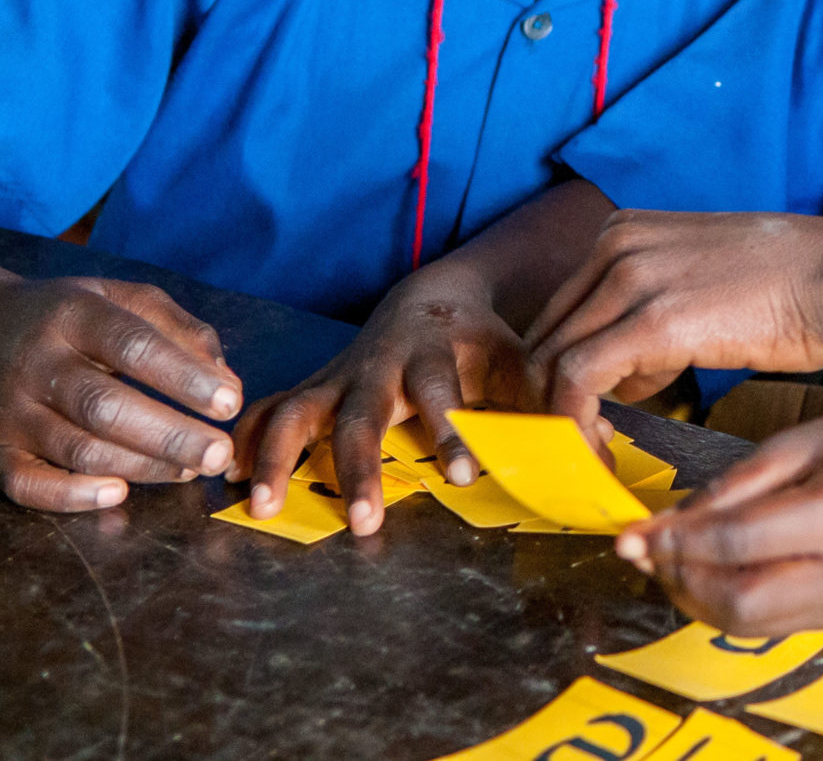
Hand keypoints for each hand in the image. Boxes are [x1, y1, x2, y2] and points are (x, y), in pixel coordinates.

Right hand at [0, 275, 241, 510]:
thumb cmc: (67, 317)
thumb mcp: (121, 297)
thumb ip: (180, 330)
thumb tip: (227, 382)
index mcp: (75, 315)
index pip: (134, 346)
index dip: (185, 377)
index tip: (230, 403)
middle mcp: (36, 363)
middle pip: (105, 407)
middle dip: (170, 435)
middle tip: (219, 454)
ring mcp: (9, 410)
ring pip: (77, 449)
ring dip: (140, 466)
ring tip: (189, 471)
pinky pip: (26, 484)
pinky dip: (70, 496)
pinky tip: (116, 494)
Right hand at [233, 263, 526, 534]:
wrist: (434, 299)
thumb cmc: (483, 343)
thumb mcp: (523, 363)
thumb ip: (554, 406)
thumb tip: (599, 453)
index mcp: (437, 354)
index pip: (443, 393)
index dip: (452, 431)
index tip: (464, 475)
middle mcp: (380, 365)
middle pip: (362, 416)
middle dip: (359, 469)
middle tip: (362, 522)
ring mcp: (338, 376)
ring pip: (298, 413)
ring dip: (280, 459)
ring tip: (264, 508)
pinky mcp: (311, 388)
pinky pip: (267, 412)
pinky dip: (245, 442)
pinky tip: (224, 477)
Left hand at [523, 210, 822, 431]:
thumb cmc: (792, 287)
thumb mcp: (701, 284)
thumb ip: (653, 317)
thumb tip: (624, 375)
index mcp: (623, 232)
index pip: (560, 312)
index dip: (560, 374)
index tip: (584, 416)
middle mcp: (615, 246)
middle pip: (544, 336)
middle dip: (552, 402)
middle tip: (582, 446)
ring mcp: (630, 278)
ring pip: (550, 361)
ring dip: (563, 422)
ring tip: (596, 456)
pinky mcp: (652, 320)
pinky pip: (579, 381)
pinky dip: (578, 425)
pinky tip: (605, 452)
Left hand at [617, 406, 822, 633]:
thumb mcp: (799, 442)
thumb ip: (733, 486)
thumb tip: (663, 528)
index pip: (739, 544)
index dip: (676, 542)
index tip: (633, 534)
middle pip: (740, 602)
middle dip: (680, 579)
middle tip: (647, 550)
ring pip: (746, 625)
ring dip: (696, 596)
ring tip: (672, 558)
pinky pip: (767, 625)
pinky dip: (726, 602)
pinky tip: (710, 570)